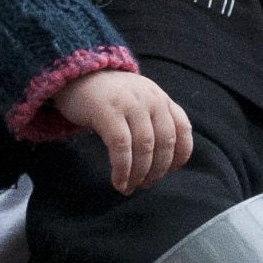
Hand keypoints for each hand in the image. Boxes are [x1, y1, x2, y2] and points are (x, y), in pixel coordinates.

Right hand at [55, 70, 191, 193]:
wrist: (79, 75)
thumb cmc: (111, 97)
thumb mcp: (140, 101)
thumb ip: (155, 121)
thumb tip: (164, 162)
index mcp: (161, 98)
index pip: (183, 129)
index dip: (180, 155)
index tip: (169, 172)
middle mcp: (151, 99)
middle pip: (164, 141)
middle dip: (158, 170)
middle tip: (146, 185)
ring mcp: (130, 103)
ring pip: (144, 146)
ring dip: (140, 173)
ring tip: (131, 187)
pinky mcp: (108, 111)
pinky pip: (121, 146)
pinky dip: (122, 169)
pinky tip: (118, 182)